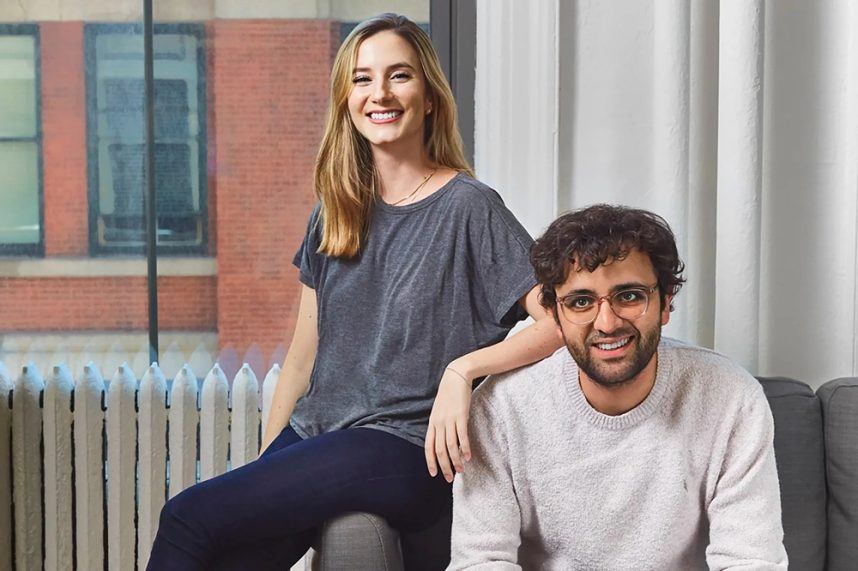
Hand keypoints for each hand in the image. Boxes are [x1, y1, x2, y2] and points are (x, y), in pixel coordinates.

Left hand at [425, 365, 472, 482]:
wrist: (456, 376)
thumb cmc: (449, 395)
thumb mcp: (439, 411)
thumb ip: (440, 425)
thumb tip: (442, 440)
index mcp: (432, 423)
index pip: (428, 447)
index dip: (431, 461)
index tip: (434, 474)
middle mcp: (439, 423)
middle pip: (439, 450)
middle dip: (444, 466)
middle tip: (450, 478)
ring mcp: (449, 419)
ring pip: (451, 446)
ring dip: (455, 460)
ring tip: (461, 470)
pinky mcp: (461, 415)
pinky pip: (462, 436)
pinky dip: (465, 448)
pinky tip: (468, 456)